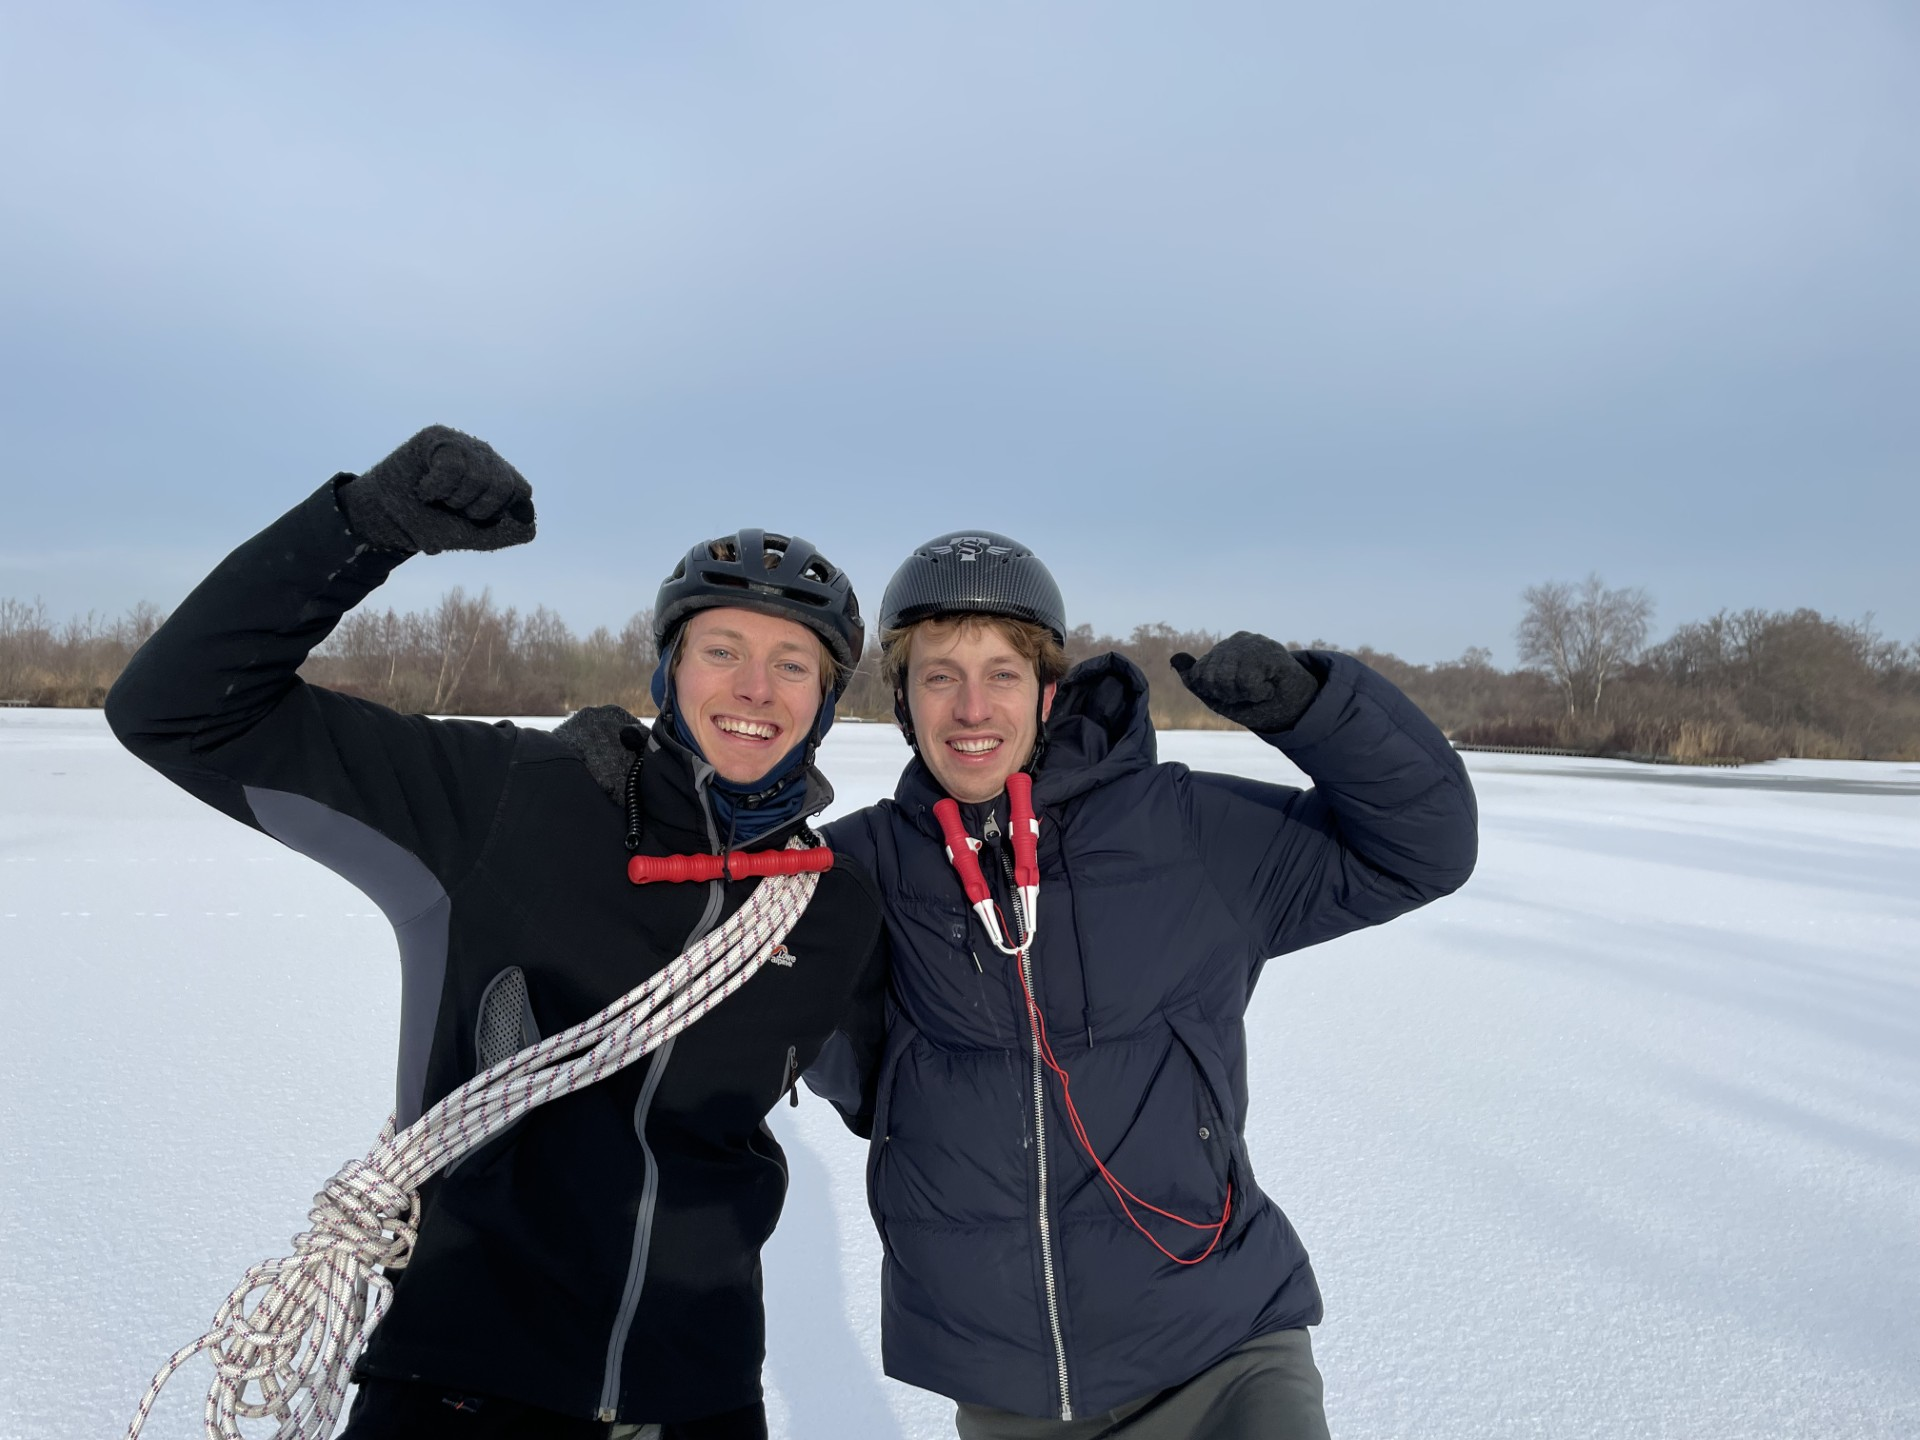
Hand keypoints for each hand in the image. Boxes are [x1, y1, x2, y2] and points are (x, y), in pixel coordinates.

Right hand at [339, 424, 535, 553]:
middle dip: (477, 509)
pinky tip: (425, 489)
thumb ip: (504, 533)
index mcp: (499, 477)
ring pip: (479, 477)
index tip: (474, 519)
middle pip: (504, 485)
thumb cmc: (430, 524)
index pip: (521, 491)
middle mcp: (486, 456)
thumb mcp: (470, 535)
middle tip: (453, 508)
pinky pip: (452, 467)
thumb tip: (531, 526)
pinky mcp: (438, 437)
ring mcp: (463, 443)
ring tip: (438, 497)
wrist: (385, 517)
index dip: (499, 512)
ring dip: (453, 499)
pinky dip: (436, 488)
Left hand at [1170, 631, 1319, 732]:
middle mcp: (1235, 642)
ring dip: (1243, 694)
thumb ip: (1195, 680)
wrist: (1296, 709)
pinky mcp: (1271, 650)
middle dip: (1228, 695)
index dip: (1214, 694)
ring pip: (1227, 678)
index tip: (1233, 695)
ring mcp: (1254, 644)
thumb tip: (1175, 657)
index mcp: (1221, 652)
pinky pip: (1248, 680)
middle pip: (1210, 678)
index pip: (1199, 676)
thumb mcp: (1219, 697)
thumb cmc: (1256, 703)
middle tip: (1248, 693)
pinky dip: (1258, 693)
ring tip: (1259, 689)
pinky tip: (1269, 686)